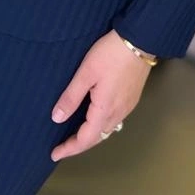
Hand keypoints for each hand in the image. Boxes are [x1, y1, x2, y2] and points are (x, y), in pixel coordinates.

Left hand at [49, 31, 153, 160]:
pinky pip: (114, 120)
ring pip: (107, 130)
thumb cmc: (110, 54)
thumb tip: (57, 119)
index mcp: (105, 109)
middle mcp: (118, 112)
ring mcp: (127, 106)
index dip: (69, 148)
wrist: (140, 40)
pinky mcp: (132, 98)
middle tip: (61, 147)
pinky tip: (93, 119)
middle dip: (79, 145)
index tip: (54, 154)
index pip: (86, 139)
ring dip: (90, 136)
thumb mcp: (86, 73)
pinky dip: (100, 126)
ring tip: (74, 136)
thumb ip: (71, 97)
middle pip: (97, 138)